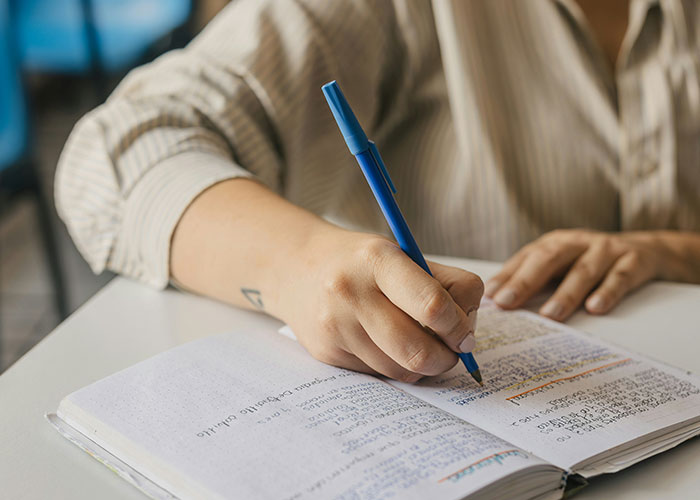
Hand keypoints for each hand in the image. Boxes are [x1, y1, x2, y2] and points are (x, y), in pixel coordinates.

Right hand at [278, 230, 483, 381]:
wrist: (295, 267)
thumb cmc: (361, 262)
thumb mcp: (402, 254)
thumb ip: (445, 285)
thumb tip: (468, 335)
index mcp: (378, 259)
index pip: (432, 305)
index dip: (459, 328)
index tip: (465, 335)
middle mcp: (350, 292)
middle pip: (418, 351)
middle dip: (446, 359)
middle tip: (452, 352)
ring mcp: (335, 326)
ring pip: (400, 370)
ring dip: (421, 366)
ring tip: (419, 344)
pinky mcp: (325, 353)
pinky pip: (378, 375)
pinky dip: (393, 366)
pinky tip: (385, 344)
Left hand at [484, 229, 665, 320]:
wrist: (649, 251)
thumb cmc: (593, 263)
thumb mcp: (562, 266)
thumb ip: (535, 280)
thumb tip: (497, 302)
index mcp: (556, 243)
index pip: (526, 257)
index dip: (507, 276)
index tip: (489, 297)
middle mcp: (578, 242)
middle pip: (549, 258)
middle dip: (525, 281)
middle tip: (507, 303)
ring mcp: (607, 250)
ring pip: (583, 270)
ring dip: (565, 293)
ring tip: (549, 315)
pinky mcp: (635, 260)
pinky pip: (620, 276)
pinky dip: (608, 291)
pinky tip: (595, 308)